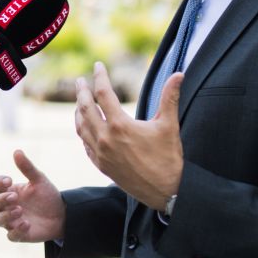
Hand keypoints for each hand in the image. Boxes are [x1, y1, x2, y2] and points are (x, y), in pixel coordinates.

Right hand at [0, 149, 64, 242]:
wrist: (62, 215)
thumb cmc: (47, 196)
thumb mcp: (39, 180)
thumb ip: (27, 168)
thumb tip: (17, 151)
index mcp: (9, 191)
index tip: (9, 181)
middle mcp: (7, 206)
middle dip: (0, 200)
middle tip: (15, 198)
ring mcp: (11, 221)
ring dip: (5, 215)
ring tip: (19, 210)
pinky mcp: (19, 234)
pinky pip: (10, 236)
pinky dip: (16, 231)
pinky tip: (27, 224)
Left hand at [74, 63, 183, 209]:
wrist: (165, 191)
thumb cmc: (168, 158)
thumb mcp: (169, 125)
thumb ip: (170, 97)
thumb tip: (179, 74)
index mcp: (120, 125)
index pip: (103, 93)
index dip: (100, 77)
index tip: (98, 66)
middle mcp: (105, 138)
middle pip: (85, 108)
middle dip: (81, 92)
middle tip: (80, 81)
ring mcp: (100, 153)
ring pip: (81, 126)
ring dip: (78, 111)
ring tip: (79, 101)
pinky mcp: (101, 165)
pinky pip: (84, 144)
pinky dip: (82, 131)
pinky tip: (85, 126)